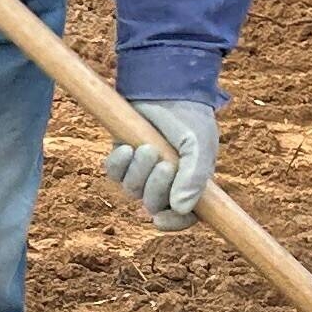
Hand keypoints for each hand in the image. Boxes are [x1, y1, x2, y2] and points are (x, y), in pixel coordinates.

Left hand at [102, 99, 217, 231]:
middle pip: (152, 204)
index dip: (173, 223)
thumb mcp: (198, 146)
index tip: (159, 219)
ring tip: (146, 147)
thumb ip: (195, 177)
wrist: (166, 88)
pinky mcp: (122, 157)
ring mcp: (142, 170)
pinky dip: (118, 164)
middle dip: (155, 187)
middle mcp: (165, 182)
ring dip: (138, 172)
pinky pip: (113, 173)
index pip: (183, 217)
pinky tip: (126, 148)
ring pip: (131, 190)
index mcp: (190, 184)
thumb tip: (181, 208)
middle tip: (163, 163)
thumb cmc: (188, 118)